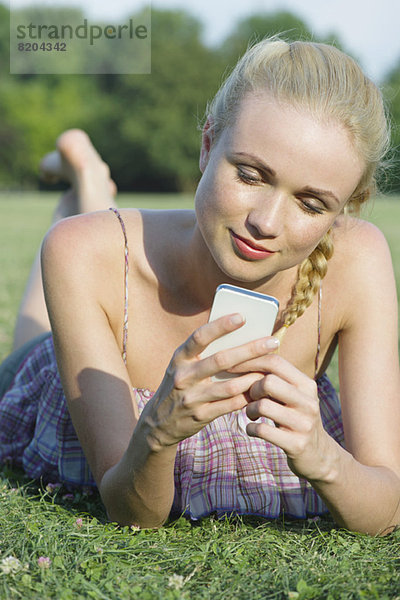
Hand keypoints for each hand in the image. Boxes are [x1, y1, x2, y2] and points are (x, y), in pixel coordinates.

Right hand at [138, 314, 278, 449]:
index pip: (200, 337)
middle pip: (221, 360)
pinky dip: (247, 396)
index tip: (242, 317)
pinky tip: (260, 389)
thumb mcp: (183, 365)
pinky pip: (230, 405)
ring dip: (253, 377)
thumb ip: (203, 352)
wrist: (159, 422)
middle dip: (250, 350)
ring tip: (271, 369)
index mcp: (179, 357)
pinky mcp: (200, 416)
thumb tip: (238, 334)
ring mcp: (191, 397)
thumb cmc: (180, 384)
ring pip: (230, 385)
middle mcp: (183, 376)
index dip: (220, 326)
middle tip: (272, 342)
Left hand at [241, 353, 334, 481]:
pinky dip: (250, 428)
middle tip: (250, 398)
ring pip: (263, 405)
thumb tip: (242, 358)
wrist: (318, 455)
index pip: (275, 362)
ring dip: (249, 410)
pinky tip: (252, 429)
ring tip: (251, 414)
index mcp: (306, 385)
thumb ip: (276, 378)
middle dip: (251, 389)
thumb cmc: (295, 418)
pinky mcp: (296, 444)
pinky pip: (262, 430)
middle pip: (268, 382)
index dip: (250, 361)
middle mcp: (308, 401)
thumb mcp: (293, 396)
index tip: (232, 366)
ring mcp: (304, 423)